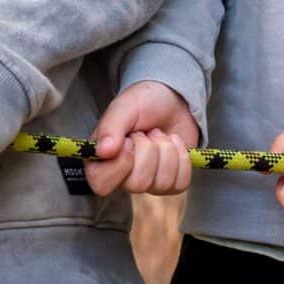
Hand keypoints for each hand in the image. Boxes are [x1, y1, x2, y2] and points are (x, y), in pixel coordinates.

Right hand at [87, 81, 198, 196]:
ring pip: (161, 184)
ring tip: (159, 135)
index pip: (101, 184)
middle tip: (147, 133)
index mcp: (102, 160)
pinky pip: (180, 183)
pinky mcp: (170, 183)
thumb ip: (110, 127)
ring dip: (166, 151)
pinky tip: (174, 143)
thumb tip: (103, 152)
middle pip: (138, 183)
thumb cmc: (144, 103)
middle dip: (149, 150)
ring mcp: (148, 182)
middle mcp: (122, 177)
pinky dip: (182, 158)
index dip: (119, 164)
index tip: (129, 141)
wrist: (173, 100)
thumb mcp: (124, 107)